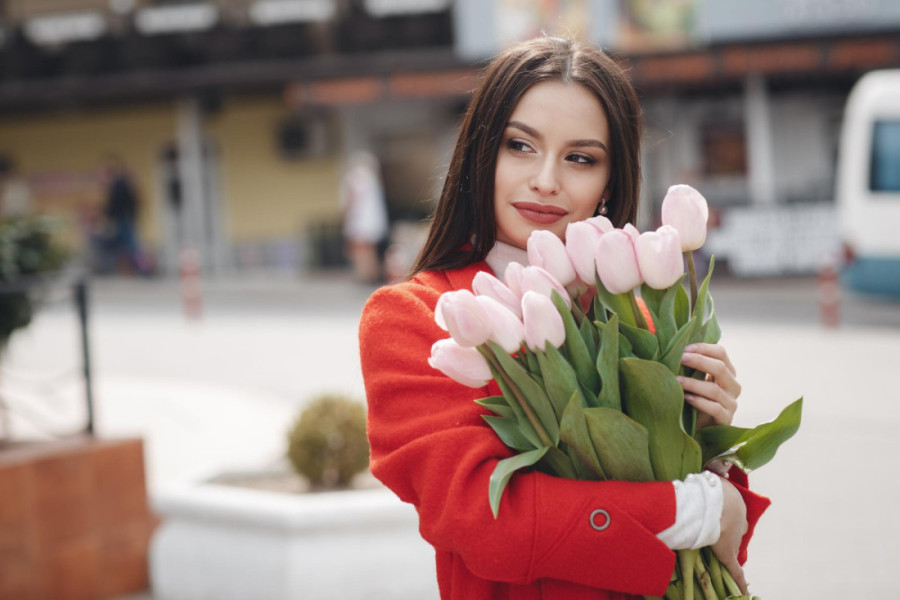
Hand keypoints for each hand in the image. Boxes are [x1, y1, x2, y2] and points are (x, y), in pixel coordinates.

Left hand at [678, 343, 740, 428]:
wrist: (700, 429)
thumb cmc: (695, 400)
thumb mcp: (696, 380)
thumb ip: (692, 367)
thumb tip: (673, 349)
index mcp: (727, 373)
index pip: (721, 353)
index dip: (703, 348)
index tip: (684, 348)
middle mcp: (733, 386)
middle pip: (720, 368)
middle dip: (698, 361)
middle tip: (680, 358)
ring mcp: (731, 403)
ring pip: (714, 390)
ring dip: (693, 383)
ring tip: (676, 380)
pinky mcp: (726, 419)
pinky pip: (714, 408)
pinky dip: (699, 402)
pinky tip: (686, 398)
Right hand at [712, 478, 748, 594]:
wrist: (713, 503)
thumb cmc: (711, 490)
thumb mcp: (710, 480)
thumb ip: (706, 483)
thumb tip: (698, 481)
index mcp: (736, 503)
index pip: (734, 512)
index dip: (727, 514)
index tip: (720, 514)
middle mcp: (739, 521)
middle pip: (737, 528)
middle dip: (730, 528)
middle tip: (720, 529)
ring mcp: (735, 539)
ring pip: (734, 545)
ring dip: (728, 547)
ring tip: (721, 552)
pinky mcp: (729, 554)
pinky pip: (736, 570)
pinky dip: (740, 580)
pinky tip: (743, 590)